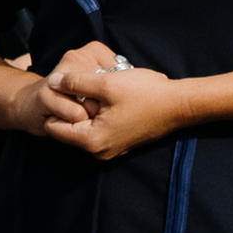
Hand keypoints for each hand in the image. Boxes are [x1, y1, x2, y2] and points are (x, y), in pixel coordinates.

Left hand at [36, 38, 183, 161]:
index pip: (52, 127)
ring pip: (82, 128)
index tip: (67, 88)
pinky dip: (97, 114)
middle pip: (67, 129)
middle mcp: (98, 152)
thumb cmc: (145, 94)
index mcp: (91, 141)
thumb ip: (75, 82)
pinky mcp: (119, 143)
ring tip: (97, 91)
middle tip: (82, 87)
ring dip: (84, 109)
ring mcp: (110, 150)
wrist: (180, 105)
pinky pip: (97, 130)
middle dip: (70, 107)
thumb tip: (52, 81)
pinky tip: (108, 98)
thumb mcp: (106, 83)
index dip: (55, 105)